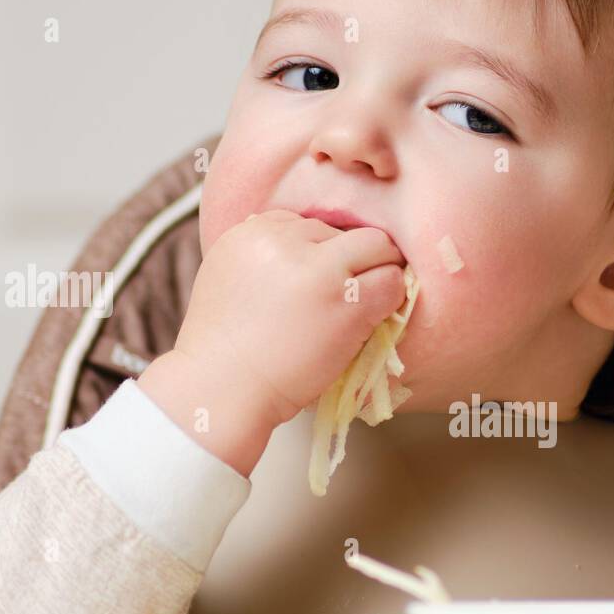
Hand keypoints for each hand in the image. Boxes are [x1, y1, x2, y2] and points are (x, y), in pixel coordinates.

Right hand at [138, 210, 407, 474]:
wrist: (221, 388)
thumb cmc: (223, 351)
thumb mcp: (228, 280)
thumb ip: (264, 259)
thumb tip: (310, 254)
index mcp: (253, 231)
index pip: (307, 224)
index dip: (319, 256)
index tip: (315, 287)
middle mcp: (285, 240)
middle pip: (341, 232)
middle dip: (348, 262)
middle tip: (345, 297)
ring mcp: (319, 268)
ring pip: (377, 247)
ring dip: (378, 274)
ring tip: (364, 306)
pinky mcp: (346, 299)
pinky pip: (392, 282)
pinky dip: (392, 298)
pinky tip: (374, 320)